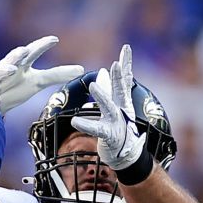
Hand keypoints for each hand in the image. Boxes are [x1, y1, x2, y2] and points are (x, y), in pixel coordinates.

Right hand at [0, 36, 83, 114]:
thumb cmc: (15, 88)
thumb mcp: (38, 81)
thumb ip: (57, 74)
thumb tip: (81, 69)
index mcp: (23, 64)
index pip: (33, 51)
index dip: (42, 45)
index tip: (55, 39)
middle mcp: (9, 68)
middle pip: (13, 58)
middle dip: (18, 54)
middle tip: (25, 51)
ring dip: (4, 69)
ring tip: (12, 69)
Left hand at [69, 44, 145, 171]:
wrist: (126, 154)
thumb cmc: (119, 128)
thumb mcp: (114, 105)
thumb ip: (109, 88)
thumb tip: (103, 71)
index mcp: (122, 101)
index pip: (125, 80)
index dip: (126, 64)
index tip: (126, 48)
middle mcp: (122, 110)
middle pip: (120, 91)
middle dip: (119, 77)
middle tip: (115, 64)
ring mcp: (117, 123)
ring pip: (109, 108)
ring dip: (102, 97)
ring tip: (93, 86)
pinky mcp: (110, 136)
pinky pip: (97, 130)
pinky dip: (87, 125)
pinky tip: (76, 121)